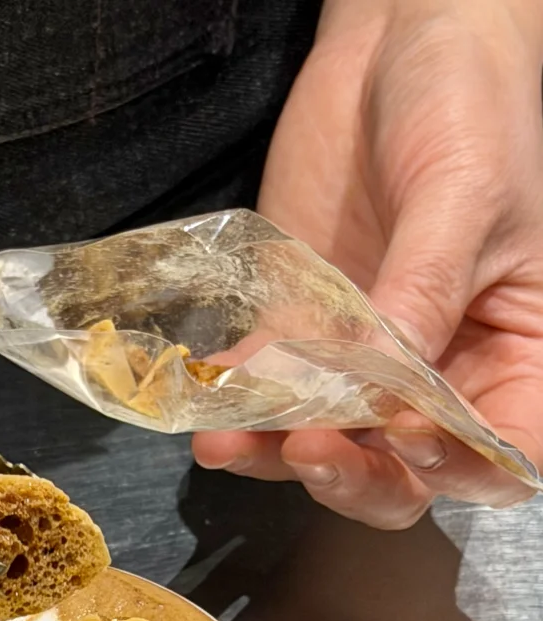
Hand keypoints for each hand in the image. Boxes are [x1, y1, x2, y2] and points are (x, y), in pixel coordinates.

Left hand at [192, 0, 542, 526]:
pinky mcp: (300, 333)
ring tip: (230, 445)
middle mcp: (441, 375)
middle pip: (404, 472)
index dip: (455, 470)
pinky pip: (268, 392)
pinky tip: (207, 413)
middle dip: (354, 478)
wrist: (398, 38)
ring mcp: (365, 362)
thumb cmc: (470, 104)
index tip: (407, 440)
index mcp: (513, 355)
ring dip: (276, 458)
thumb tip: (382, 388)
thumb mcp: (462, 197)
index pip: (497, 455)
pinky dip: (237, 408)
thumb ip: (423, 293)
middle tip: (306, 450)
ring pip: (326, 445)